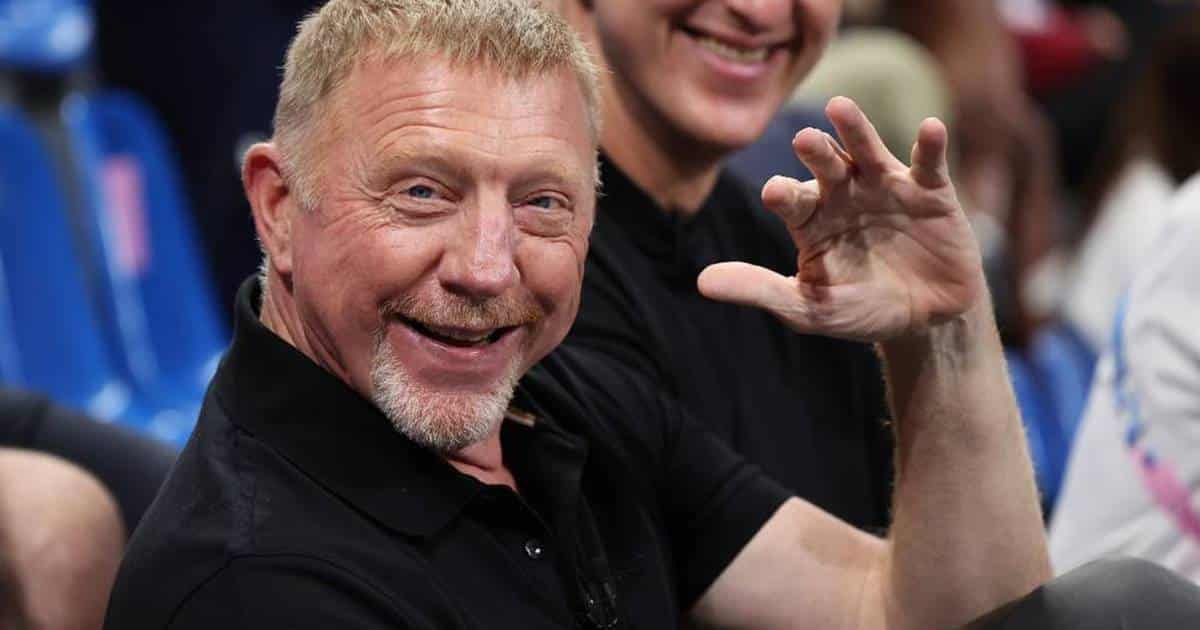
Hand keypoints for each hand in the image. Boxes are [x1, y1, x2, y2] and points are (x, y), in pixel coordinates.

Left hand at [698, 97, 984, 342]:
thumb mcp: (808, 307)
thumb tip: (702, 282)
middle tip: (802, 140)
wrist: (925, 320)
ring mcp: (886, 187)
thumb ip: (760, 290)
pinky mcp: (930, 191)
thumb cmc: (859, 310)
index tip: (775, 193)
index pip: (790, 199)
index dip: (784, 194)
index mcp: (810, 218)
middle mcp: (843, 194)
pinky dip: (929, 145)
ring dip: (854, 129)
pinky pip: (928, 164)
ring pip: (867, 151)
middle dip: (814, 152)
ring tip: (840, 107)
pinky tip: (930, 128)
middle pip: (824, 165)